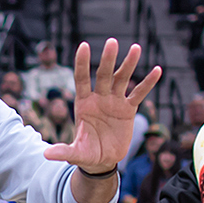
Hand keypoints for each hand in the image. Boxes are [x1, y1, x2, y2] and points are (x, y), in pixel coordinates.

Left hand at [47, 38, 162, 173]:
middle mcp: (99, 98)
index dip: (82, 63)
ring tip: (136, 48)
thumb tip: (46, 154)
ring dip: (129, 64)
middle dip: (108, 60)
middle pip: (104, 75)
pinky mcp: (128, 109)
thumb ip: (63, 151)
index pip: (81, 79)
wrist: (102, 160)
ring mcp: (114, 102)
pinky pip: (139, 93)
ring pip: (122, 79)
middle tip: (112, 42)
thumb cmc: (86, 153)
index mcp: (83, 103)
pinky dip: (148, 83)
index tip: (84, 46)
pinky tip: (158, 70)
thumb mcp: (75, 153)